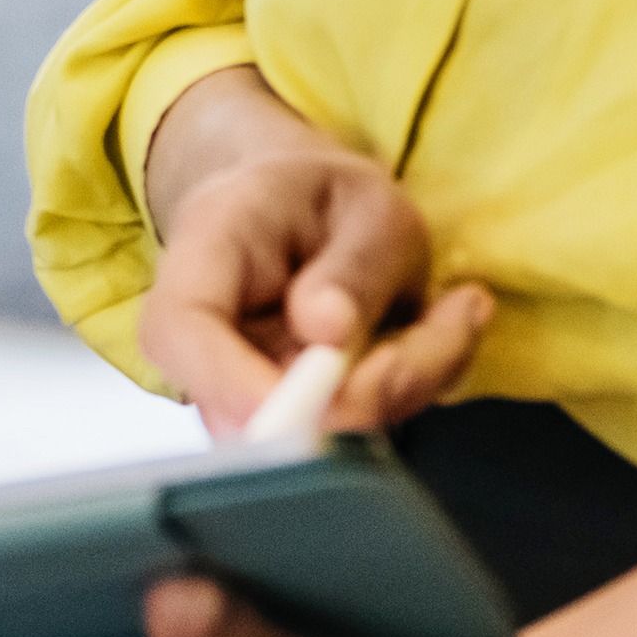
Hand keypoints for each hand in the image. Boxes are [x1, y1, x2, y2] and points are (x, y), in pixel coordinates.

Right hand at [134, 70, 495, 439]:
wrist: (304, 214)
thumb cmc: (326, 200)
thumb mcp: (367, 204)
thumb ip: (356, 265)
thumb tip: (328, 332)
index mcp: (203, 255)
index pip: (181, 333)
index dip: (235, 383)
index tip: (322, 392)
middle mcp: (207, 341)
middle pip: (254, 410)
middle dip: (371, 389)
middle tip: (454, 318)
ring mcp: (243, 391)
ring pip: (320, 434)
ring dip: (410, 383)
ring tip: (456, 310)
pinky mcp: (291, 421)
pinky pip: (359, 436)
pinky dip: (416, 391)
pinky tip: (442, 332)